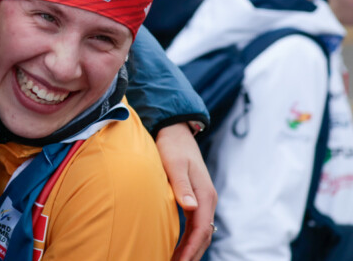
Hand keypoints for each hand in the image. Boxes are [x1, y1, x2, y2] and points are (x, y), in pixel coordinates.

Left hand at [156, 123, 217, 260]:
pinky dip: (189, 238)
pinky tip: (178, 246)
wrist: (175, 131)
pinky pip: (195, 224)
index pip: (201, 229)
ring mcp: (202, 199)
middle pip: (204, 235)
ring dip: (191, 248)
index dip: (191, 248)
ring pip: (201, 231)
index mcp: (205, 195)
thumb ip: (182, 186)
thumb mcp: (174, 165)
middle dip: (192, 254)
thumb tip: (191, 207)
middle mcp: (206, 199)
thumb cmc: (172, 147)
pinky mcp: (194, 197)